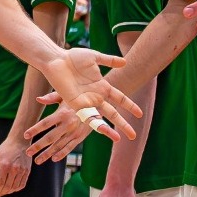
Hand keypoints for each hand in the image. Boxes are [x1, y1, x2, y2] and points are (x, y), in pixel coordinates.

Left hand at [0, 135, 30, 196]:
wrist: (20, 141)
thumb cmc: (6, 148)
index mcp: (5, 165)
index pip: (0, 183)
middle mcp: (14, 169)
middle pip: (8, 187)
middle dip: (2, 192)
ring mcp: (22, 170)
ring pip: (15, 187)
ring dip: (9, 191)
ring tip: (4, 192)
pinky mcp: (27, 171)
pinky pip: (22, 184)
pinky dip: (17, 188)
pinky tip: (13, 188)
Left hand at [23, 48, 143, 162]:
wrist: (57, 60)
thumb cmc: (73, 58)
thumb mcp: (95, 57)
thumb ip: (109, 60)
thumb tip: (124, 62)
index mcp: (102, 86)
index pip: (120, 98)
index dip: (130, 106)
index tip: (139, 114)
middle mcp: (96, 96)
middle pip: (113, 113)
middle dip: (123, 124)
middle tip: (133, 136)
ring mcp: (86, 101)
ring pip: (101, 118)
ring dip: (109, 129)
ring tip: (118, 139)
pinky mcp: (76, 104)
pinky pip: (86, 116)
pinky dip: (94, 123)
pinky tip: (101, 130)